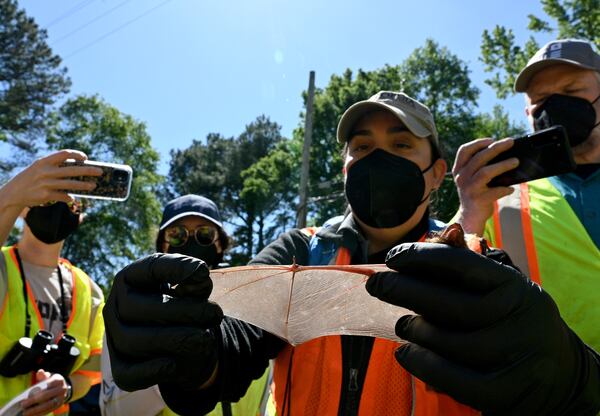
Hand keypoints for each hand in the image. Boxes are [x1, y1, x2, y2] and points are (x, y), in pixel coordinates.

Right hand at [0, 149, 101, 208]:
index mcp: (44, 161)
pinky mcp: (46, 195)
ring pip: (71, 184)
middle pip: (72, 170)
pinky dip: (70, 197)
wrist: (14, 192)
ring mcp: (46, 184)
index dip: (77, 155)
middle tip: (100, 172)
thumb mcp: (39, 167)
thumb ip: (55, 165)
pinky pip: (64, 196)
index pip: (64, 154)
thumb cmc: (32, 178)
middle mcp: (46, 171)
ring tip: (94, 186)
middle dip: (88, 171)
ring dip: (84, 185)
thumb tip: (78, 166)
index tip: (86, 158)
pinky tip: (74, 198)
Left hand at [20, 370, 67, 415]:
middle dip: (33, 401)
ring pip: (48, 405)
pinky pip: (48, 410)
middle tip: (23, 404)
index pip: (48, 384)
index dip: (38, 390)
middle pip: (46, 396)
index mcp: (59, 380)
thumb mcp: (48, 376)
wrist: (63, 388)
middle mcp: (62, 389)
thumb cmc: (51, 382)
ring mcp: (61, 398)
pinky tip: (31, 414)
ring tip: (25, 412)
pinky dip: (39, 413)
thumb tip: (40, 372)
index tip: (28, 395)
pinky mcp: (59, 405)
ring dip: (36, 410)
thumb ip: (43, 375)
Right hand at [103, 253, 223, 391]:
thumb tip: (198, 275)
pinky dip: (153, 370)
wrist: (187, 346)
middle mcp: (115, 307)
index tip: (204, 271)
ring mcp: (115, 340)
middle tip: (215, 313)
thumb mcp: (195, 291)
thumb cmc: (186, 308)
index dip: (175, 267)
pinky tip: (175, 363)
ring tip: (205, 337)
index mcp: (131, 279)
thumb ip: (196, 283)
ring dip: (174, 339)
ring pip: (133, 341)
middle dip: (181, 310)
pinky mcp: (122, 370)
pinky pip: (129, 374)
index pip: (148, 268)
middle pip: (136, 307)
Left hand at [366, 243, 599, 414]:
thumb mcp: (501, 291)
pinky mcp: (505, 392)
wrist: (560, 378)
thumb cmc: (512, 324)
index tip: (393, 257)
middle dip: (404, 290)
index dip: (422, 257)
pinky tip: (405, 353)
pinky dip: (421, 363)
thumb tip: (441, 233)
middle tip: (376, 286)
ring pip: (448, 341)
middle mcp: (519, 318)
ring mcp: (514, 356)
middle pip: (451, 304)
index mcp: (514, 287)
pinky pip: (452, 377)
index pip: (463, 265)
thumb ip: (469, 267)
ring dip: (414, 330)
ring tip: (402, 325)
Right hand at [452, 138, 517, 234]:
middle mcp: (461, 178)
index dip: (477, 143)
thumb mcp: (472, 178)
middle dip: (496, 148)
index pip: (464, 151)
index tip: (492, 139)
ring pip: (486, 172)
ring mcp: (469, 189)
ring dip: (502, 165)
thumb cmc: (476, 192)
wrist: (470, 216)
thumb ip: (480, 166)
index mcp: (459, 170)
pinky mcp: (478, 200)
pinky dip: (504, 189)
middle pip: (479, 158)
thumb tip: (504, 153)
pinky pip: (494, 192)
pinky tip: (510, 189)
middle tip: (510, 142)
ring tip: (516, 161)